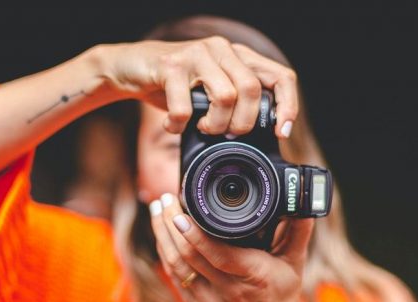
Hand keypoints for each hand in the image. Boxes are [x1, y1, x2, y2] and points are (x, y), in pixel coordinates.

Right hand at [96, 37, 297, 137]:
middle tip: (227, 133)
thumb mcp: (211, 91)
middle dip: (243, 123)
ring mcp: (196, 54)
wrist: (131, 67)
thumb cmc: (175, 85)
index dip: (287, 106)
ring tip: (201, 128)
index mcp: (239, 56)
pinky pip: (185, 106)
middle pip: (252, 90)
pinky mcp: (171, 65)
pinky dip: (179, 125)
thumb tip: (262, 136)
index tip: (280, 132)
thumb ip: (236, 102)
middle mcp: (222, 49)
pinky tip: (173, 125)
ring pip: (226, 96)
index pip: (280, 76)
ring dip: (215, 124)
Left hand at [148, 193, 313, 301]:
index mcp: (252, 276)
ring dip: (162, 235)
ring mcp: (208, 300)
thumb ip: (299, 231)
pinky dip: (165, 251)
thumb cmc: (282, 295)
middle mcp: (227, 290)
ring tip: (157, 208)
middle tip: (165, 199)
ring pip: (175, 264)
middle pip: (189, 255)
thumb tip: (305, 203)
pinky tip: (161, 232)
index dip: (195, 234)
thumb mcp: (295, 263)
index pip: (217, 254)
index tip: (180, 213)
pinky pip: (174, 275)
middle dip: (171, 224)